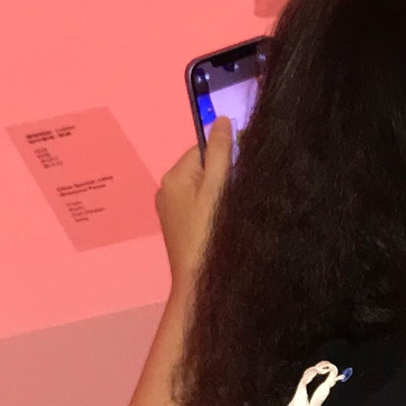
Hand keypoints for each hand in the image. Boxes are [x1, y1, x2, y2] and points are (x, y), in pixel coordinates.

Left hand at [155, 116, 232, 290]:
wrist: (197, 285)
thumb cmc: (207, 237)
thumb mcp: (217, 191)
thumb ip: (220, 154)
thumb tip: (222, 120)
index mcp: (174, 177)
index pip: (202, 149)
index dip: (224, 158)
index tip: (239, 176)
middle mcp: (166, 190)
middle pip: (201, 169)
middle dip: (221, 179)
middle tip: (234, 200)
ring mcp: (170, 210)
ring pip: (201, 189)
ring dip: (218, 196)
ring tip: (228, 215)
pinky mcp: (177, 227)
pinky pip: (197, 207)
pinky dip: (210, 211)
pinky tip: (219, 226)